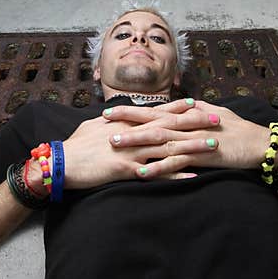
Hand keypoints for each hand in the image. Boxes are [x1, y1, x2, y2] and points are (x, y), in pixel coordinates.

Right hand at [61, 112, 219, 189]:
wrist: (60, 162)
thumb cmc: (75, 146)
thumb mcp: (93, 126)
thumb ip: (110, 122)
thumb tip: (116, 116)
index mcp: (126, 123)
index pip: (157, 112)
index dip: (177, 108)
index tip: (197, 103)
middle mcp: (132, 134)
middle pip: (170, 126)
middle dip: (195, 123)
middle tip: (218, 120)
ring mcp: (131, 151)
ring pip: (168, 147)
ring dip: (193, 146)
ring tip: (214, 146)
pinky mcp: (126, 169)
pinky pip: (156, 173)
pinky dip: (175, 174)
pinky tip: (193, 175)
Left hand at [102, 98, 277, 177]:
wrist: (260, 143)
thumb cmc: (238, 130)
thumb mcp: (214, 115)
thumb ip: (195, 111)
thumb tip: (181, 106)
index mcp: (187, 116)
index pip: (154, 112)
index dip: (132, 111)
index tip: (111, 111)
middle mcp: (187, 126)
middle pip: (151, 122)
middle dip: (126, 122)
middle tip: (102, 122)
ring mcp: (193, 141)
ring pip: (159, 140)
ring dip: (136, 142)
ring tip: (115, 145)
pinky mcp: (201, 157)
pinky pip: (176, 162)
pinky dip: (159, 167)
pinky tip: (142, 172)